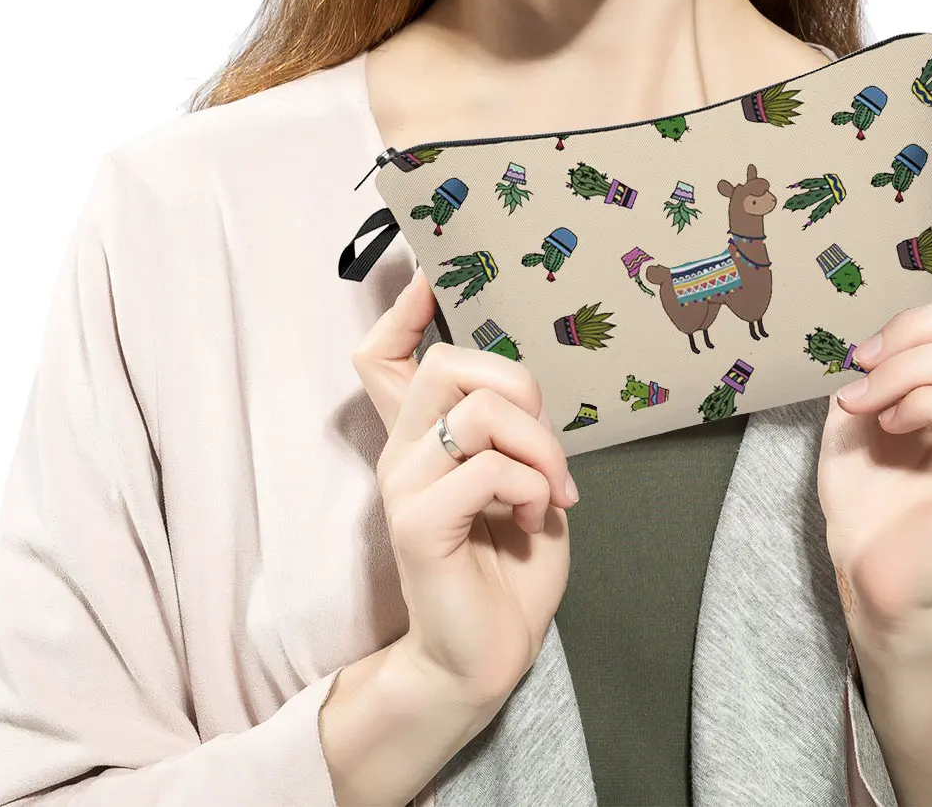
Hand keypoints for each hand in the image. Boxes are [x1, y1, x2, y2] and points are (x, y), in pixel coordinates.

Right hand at [353, 268, 578, 705]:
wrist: (488, 655)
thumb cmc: (509, 566)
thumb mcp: (522, 475)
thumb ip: (511, 428)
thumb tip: (517, 387)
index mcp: (422, 438)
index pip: (381, 356)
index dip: (402, 311)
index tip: (428, 275)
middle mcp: (402, 453)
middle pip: (448, 362)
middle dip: (520, 387)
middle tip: (547, 447)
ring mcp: (404, 486)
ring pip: (481, 411)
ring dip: (540, 447)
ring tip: (550, 491)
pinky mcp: (418, 524)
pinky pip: (488, 470)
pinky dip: (531, 488)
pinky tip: (531, 519)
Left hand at [817, 173, 931, 634]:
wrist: (874, 571)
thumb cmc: (870, 485)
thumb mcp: (867, 392)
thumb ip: (886, 345)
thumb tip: (867, 293)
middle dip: (914, 325)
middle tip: (858, 361)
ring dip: (908, 367)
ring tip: (866, 399)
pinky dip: (925, 404)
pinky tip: (891, 425)